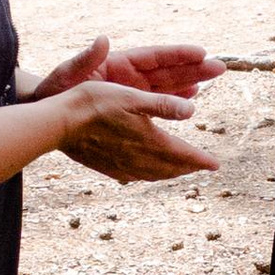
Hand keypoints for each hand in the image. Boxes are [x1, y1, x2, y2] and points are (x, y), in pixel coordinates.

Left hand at [33, 34, 225, 103]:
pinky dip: (175, 101)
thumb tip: (102, 39)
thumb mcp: (68, 73)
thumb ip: (85, 58)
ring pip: (167, 86)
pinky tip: (191, 102)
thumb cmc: (55, 88)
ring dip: (189, 83)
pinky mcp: (131, 107)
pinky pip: (157, 103)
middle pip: (168, 70)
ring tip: (212, 79)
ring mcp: (132, 91)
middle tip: (220, 67)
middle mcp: (129, 75)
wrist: (46, 108)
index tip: (201, 52)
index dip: (178, 54)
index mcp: (118, 63)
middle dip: (193, 68)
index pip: (154, 56)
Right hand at [58, 79, 217, 182]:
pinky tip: (145, 172)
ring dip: (170, 173)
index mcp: (149, 141)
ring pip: (154, 174)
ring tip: (179, 171)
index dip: (201, 159)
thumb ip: (162, 105)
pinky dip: (149, 174)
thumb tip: (192, 110)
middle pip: (171, 168)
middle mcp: (138, 159)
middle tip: (202, 166)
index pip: (183, 155)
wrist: (59, 124)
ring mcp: (122, 166)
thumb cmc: (94, 104)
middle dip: (189, 167)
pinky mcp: (107, 168)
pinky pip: (136, 176)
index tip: (216, 165)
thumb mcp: (131, 98)